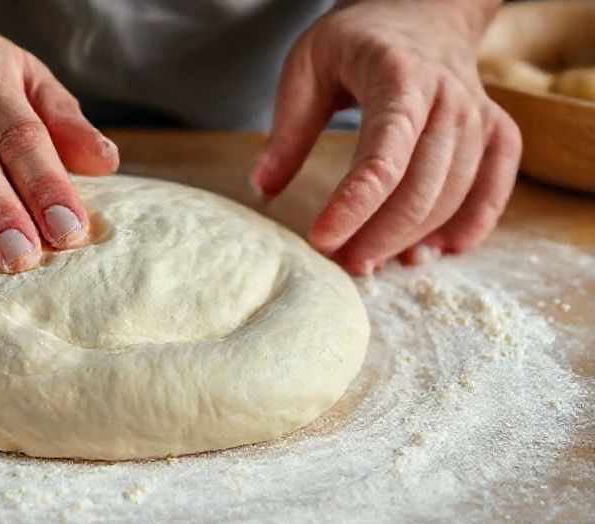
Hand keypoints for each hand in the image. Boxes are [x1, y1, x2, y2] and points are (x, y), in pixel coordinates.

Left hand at [255, 0, 521, 274]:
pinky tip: (438, 250)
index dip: (354, 208)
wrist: (424, 8)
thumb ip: (288, 131)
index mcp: (398, 78)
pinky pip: (494, 186)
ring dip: (414, 239)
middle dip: (379, 236)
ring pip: (454, 195)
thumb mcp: (308, 67)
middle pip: (422, 187)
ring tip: (373, 263)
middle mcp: (448, 98)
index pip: (383, 158)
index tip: (322, 241)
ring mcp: (478, 115)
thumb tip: (261, 190)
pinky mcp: (495, 130)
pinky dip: (471, 224)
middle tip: (342, 264)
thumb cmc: (357, 40)